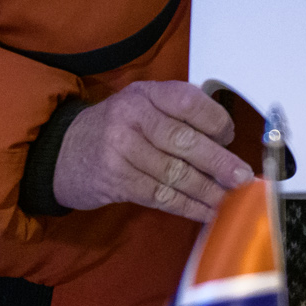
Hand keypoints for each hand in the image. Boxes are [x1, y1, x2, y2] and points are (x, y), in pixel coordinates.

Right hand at [53, 81, 256, 223]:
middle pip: (183, 141)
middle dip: (218, 162)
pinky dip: (186, 206)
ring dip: (206, 190)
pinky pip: (160, 195)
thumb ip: (177, 115)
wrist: (63, 152)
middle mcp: (132, 117)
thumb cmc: (116, 128)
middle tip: (242, 177)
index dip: (215, 120)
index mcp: (146, 93)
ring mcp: (121, 150)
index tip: (231, 137)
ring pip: (174, 173)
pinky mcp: (116, 180)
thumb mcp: (141, 106)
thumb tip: (225, 141)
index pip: (188, 102)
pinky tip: (205, 212)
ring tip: (229, 199)